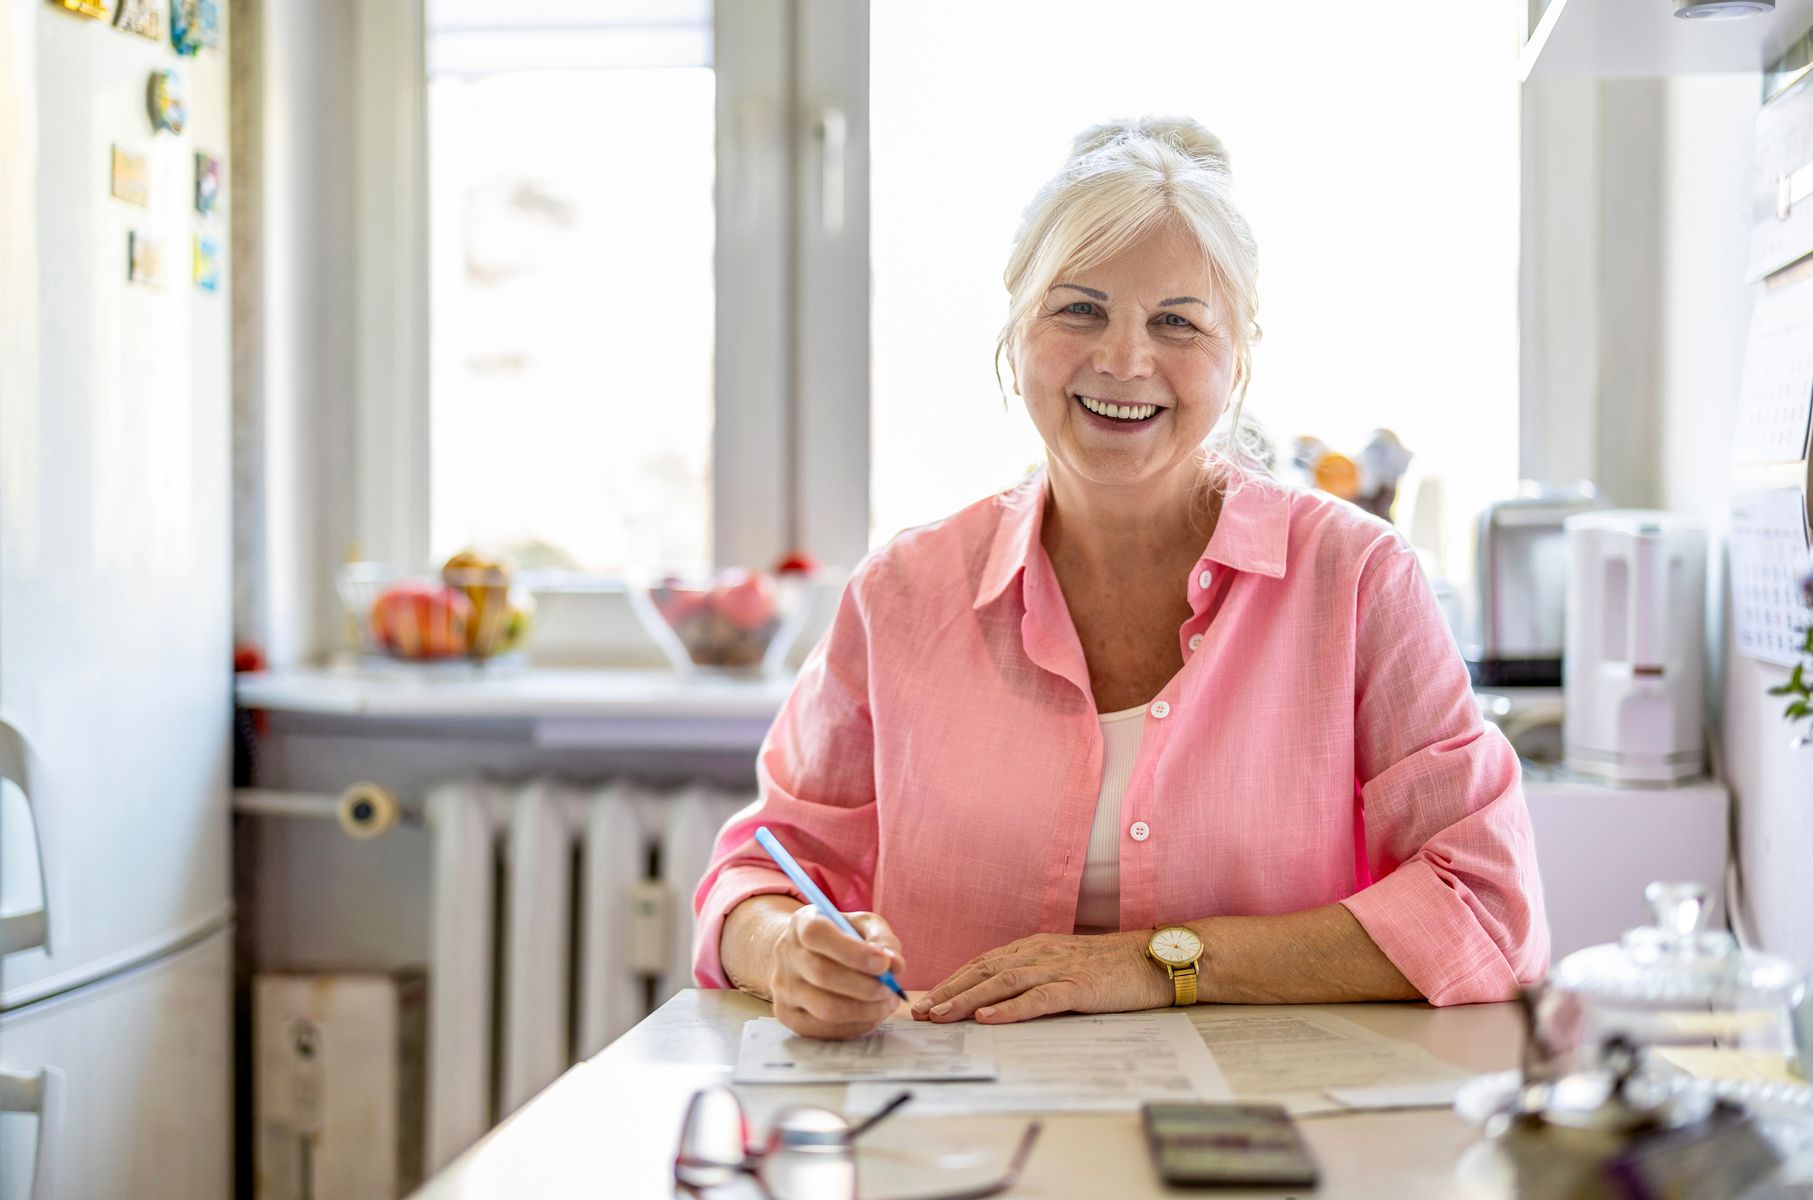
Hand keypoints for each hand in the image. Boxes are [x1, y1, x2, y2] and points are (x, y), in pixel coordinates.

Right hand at [768, 907, 906, 1039]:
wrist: (806, 955)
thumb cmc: (842, 938)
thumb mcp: (863, 925)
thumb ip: (882, 939)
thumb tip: (895, 965)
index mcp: (802, 923)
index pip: (817, 934)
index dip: (852, 951)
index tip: (884, 963)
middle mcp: (786, 955)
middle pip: (822, 974)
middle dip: (865, 986)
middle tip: (891, 989)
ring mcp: (783, 988)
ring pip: (824, 1008)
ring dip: (864, 1010)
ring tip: (887, 1002)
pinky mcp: (788, 1016)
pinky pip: (824, 1030)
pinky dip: (856, 1025)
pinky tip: (872, 1014)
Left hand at [910, 930, 1170, 1024]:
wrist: (1156, 959)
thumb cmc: (1113, 966)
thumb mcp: (1067, 965)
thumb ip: (1036, 975)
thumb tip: (1001, 998)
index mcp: (1035, 947)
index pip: (983, 963)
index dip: (953, 980)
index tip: (928, 999)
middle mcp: (1041, 953)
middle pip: (984, 970)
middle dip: (949, 991)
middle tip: (922, 1011)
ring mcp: (1059, 968)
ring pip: (1003, 982)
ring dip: (968, 999)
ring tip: (942, 1014)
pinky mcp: (1079, 986)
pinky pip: (1039, 998)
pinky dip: (1010, 1008)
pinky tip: (989, 1018)